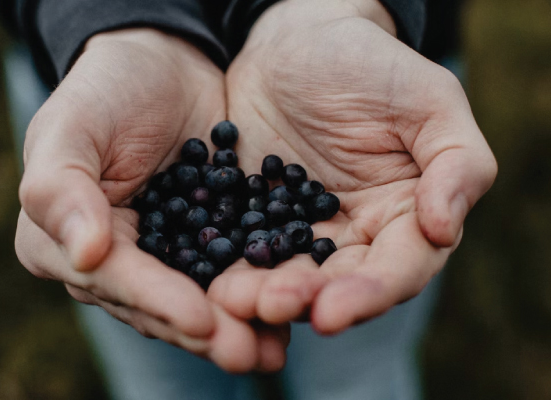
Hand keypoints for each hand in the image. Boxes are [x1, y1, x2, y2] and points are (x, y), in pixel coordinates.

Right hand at [15, 29, 288, 371]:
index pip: (114, 280)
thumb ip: (61, 189)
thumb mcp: (72, 126)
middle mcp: (115, 259)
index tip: (201, 321)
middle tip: (247, 353)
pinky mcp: (208, 239)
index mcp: (66, 240)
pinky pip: (230, 269)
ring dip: (235, 325)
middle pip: (159, 304)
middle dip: (204, 330)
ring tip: (273, 349)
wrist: (164, 64)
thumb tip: (83, 255)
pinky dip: (256, 290)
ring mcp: (164, 253)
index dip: (157, 302)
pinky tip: (288, 309)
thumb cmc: (108, 88)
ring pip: (197, 297)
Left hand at [208, 0, 496, 333]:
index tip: (331, 312)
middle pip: (338, 283)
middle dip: (305, 300)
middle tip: (270, 305)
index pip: (398, 268)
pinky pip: (245, 246)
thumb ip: (456, 163)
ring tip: (233, 301)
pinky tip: (209, 280)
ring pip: (288, 273)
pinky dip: (231, 265)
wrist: (297, 44)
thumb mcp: (429, 100)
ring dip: (263, 294)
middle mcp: (355, 234)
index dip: (369, 294)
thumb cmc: (370, 66)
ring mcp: (301, 228)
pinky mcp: (257, 216)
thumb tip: (444, 229)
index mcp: (405, 215)